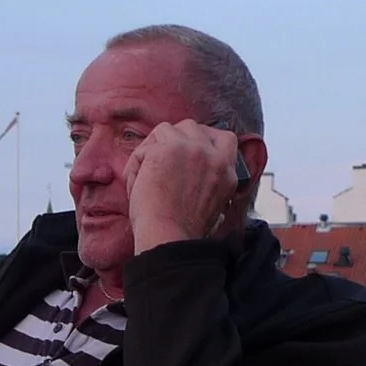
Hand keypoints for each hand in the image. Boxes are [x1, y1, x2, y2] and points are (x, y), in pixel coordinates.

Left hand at [122, 120, 249, 250]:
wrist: (169, 238)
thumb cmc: (182, 233)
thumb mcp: (213, 210)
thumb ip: (211, 187)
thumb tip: (198, 179)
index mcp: (228, 173)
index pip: (225, 139)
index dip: (202, 139)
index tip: (186, 151)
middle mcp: (214, 156)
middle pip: (192, 127)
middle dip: (174, 139)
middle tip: (159, 160)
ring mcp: (193, 149)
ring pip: (167, 130)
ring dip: (153, 149)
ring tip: (147, 175)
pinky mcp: (168, 148)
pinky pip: (146, 146)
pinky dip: (137, 162)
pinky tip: (137, 184)